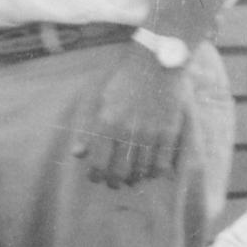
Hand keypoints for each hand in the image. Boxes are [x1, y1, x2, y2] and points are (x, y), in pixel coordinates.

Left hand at [84, 44, 188, 186]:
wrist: (155, 63)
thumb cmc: (123, 80)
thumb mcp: (98, 99)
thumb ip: (87, 129)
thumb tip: (77, 155)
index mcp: (107, 123)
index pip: (99, 163)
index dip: (97, 176)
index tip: (97, 178)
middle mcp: (127, 131)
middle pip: (120, 171)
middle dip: (115, 181)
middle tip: (115, 182)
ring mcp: (150, 133)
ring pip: (141, 170)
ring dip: (135, 178)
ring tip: (132, 178)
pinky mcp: (168, 132)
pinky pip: (162, 164)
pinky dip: (155, 172)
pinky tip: (151, 172)